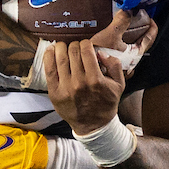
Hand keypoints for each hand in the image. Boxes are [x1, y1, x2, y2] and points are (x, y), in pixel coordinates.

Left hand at [45, 11, 153, 135]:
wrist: (93, 125)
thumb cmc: (106, 103)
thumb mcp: (119, 84)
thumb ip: (115, 65)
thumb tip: (101, 52)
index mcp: (95, 79)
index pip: (86, 50)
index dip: (86, 43)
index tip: (86, 45)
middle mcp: (79, 82)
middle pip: (73, 51)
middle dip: (74, 45)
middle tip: (76, 47)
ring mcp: (65, 88)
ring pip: (60, 58)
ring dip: (61, 47)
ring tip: (63, 46)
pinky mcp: (54, 92)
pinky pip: (49, 70)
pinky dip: (48, 57)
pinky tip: (51, 50)